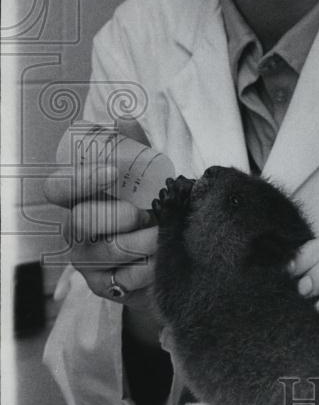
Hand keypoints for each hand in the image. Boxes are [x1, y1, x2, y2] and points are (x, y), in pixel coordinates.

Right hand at [43, 119, 160, 332]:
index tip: (111, 171)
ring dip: (141, 241)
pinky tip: (161, 261)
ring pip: (104, 251)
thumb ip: (137, 149)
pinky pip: (121, 279)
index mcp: (82, 197)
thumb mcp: (150, 174)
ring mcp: (87, 260)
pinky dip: (147, 269)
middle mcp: (77, 228)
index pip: (57, 188)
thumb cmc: (153, 207)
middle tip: (146, 213)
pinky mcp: (104, 286)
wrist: (174, 251)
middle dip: (118, 215)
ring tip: (163, 234)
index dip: (79, 179)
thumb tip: (123, 118)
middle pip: (79, 221)